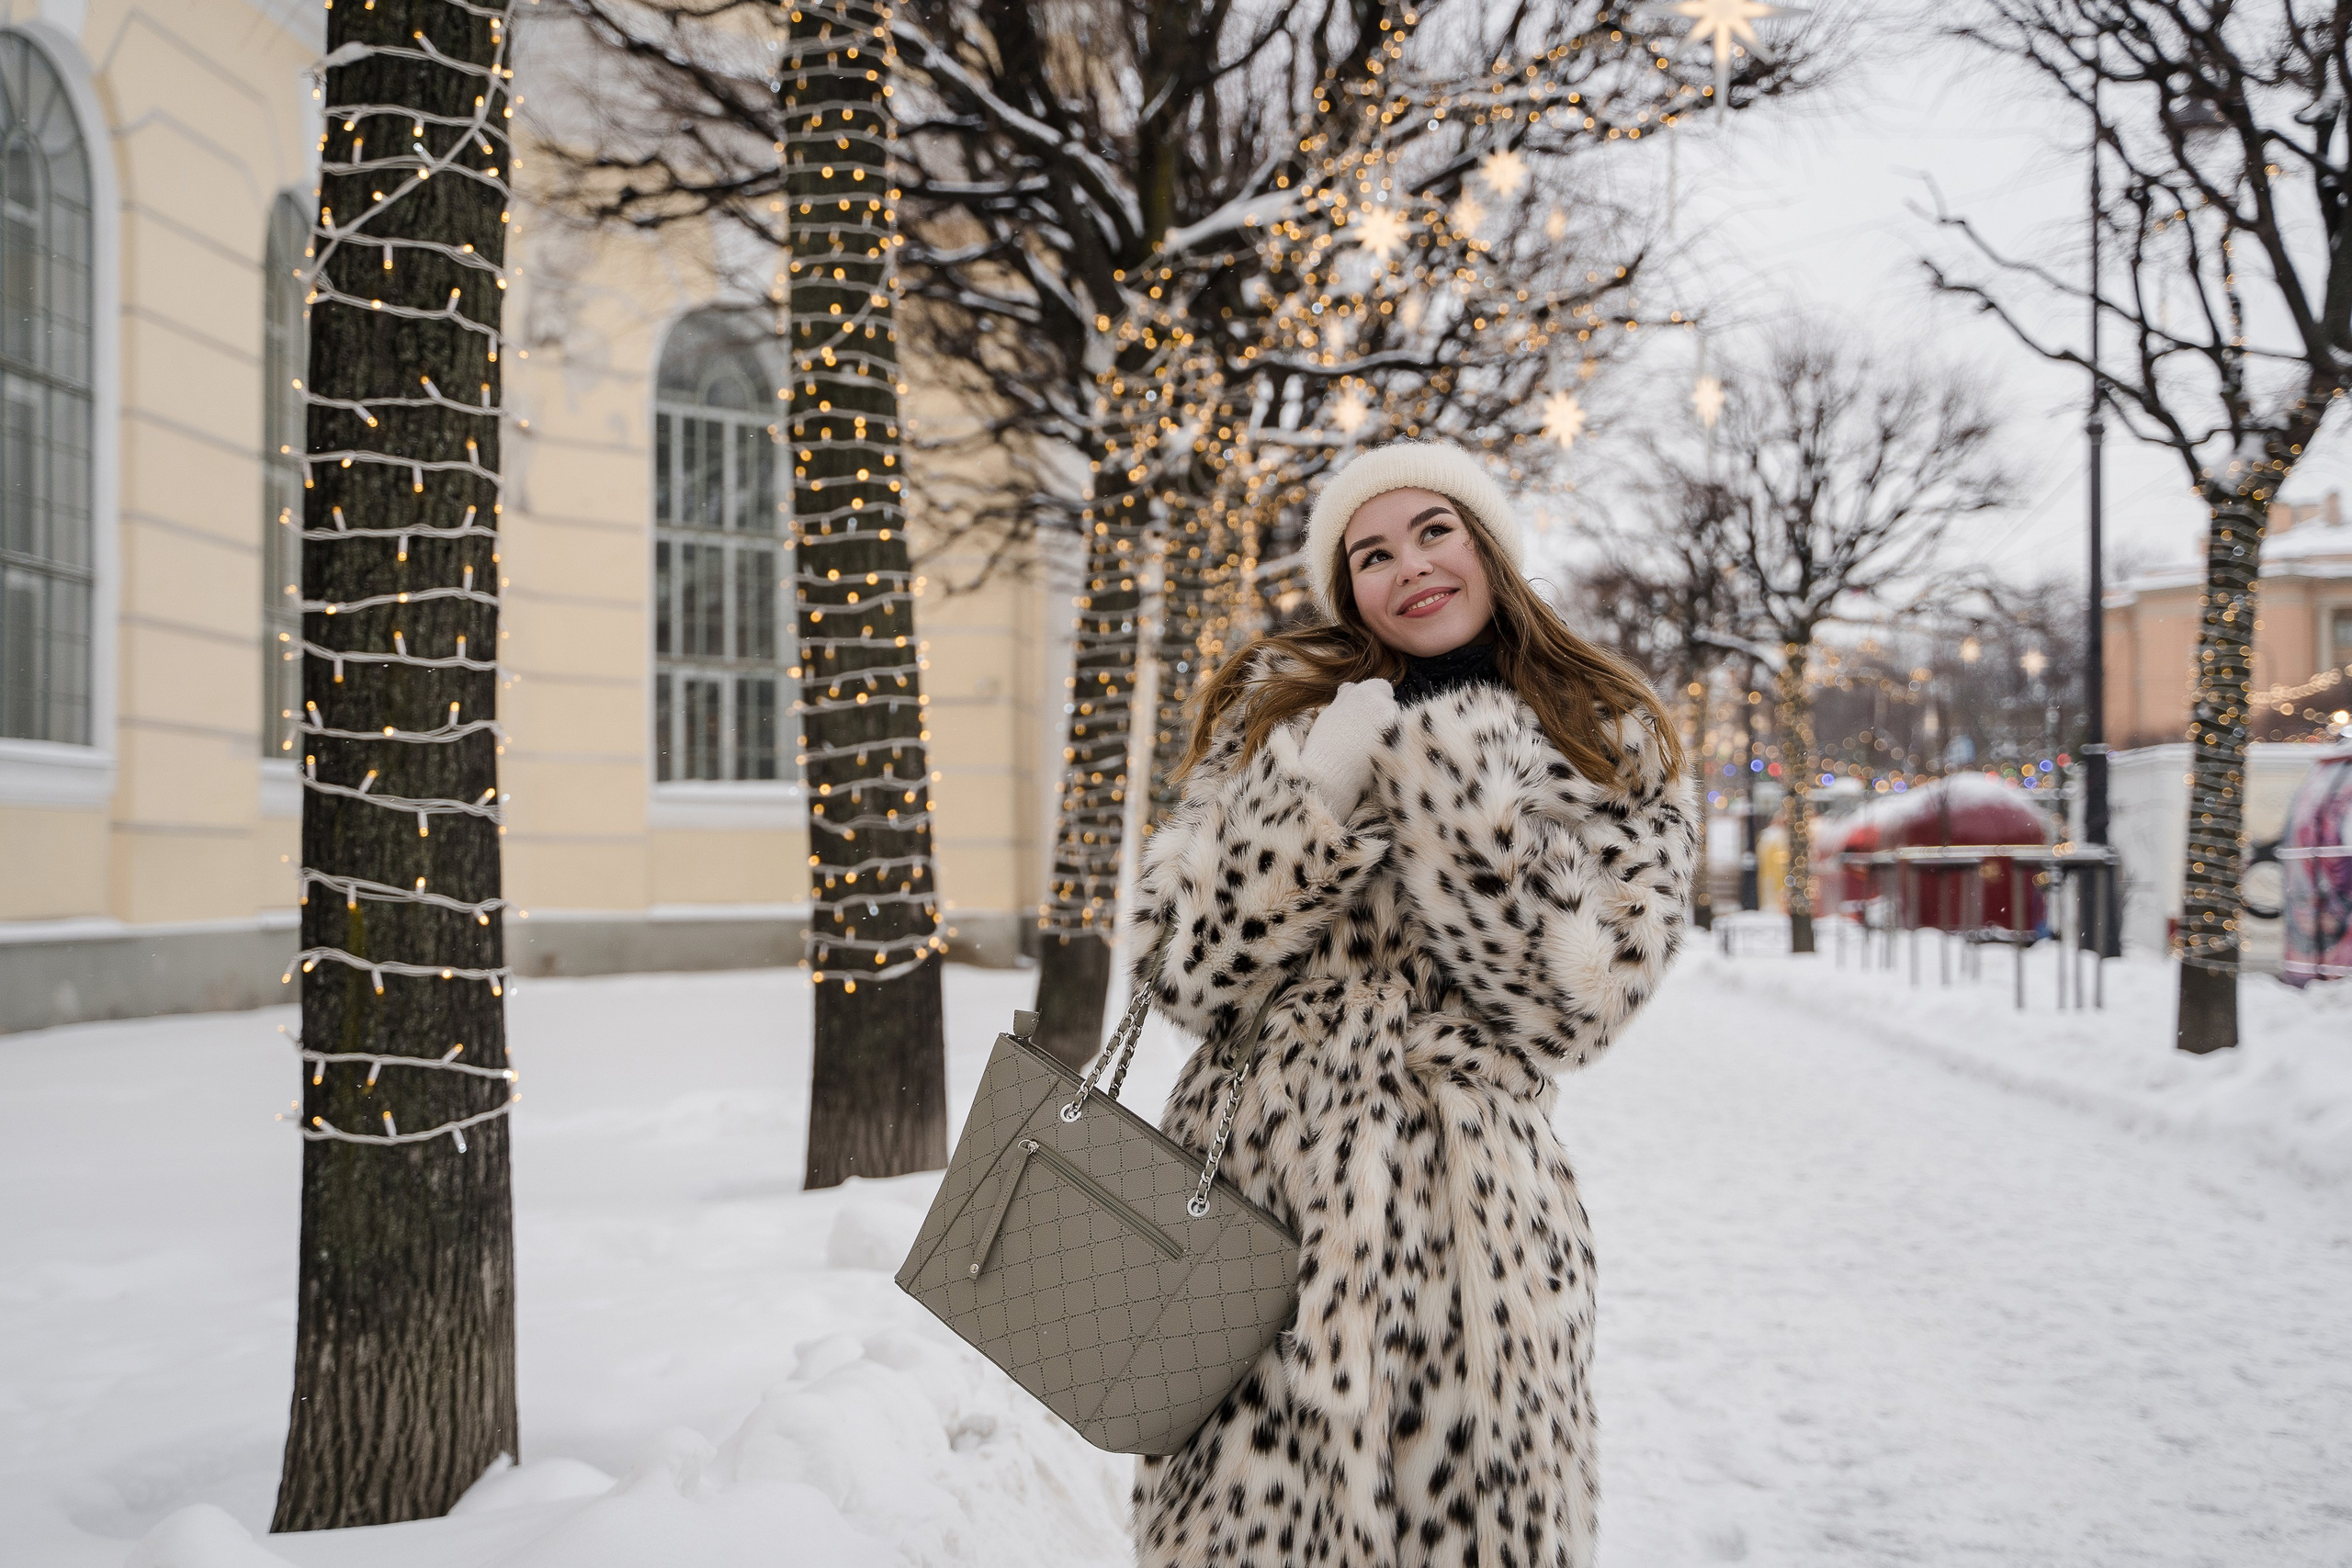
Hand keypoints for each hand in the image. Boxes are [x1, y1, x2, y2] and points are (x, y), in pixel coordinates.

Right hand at [1297, 678, 1397, 812]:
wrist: (1329, 778)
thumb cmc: (1324, 745)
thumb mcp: (1329, 713)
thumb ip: (1345, 696)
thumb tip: (1350, 686)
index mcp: (1368, 692)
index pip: (1381, 687)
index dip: (1371, 699)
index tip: (1361, 712)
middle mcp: (1386, 705)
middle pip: (1389, 704)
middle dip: (1378, 715)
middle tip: (1359, 732)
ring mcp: (1396, 727)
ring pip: (1395, 723)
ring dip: (1384, 730)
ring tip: (1362, 746)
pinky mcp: (1401, 746)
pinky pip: (1397, 741)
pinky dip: (1387, 746)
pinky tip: (1370, 755)